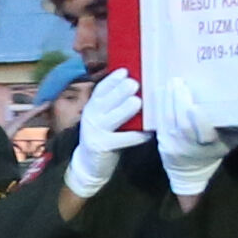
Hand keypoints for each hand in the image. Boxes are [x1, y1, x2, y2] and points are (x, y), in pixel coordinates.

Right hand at [62, 68, 148, 201]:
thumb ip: (113, 105)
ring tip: (138, 102)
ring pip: (113, 117)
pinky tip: (148, 133)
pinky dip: (137, 136)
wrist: (89, 165)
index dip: (112, 80)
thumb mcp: (103, 118)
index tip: (125, 71)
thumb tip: (134, 87)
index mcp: (92, 107)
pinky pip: (123, 139)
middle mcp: (91, 117)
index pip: (101, 90)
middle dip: (121, 91)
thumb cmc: (104, 137)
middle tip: (135, 84)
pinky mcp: (103, 146)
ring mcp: (96, 132)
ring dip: (126, 109)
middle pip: (106, 100)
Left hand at [153, 71, 232, 204]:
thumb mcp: (230, 143)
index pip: (203, 134)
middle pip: (182, 124)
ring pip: (169, 120)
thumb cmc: (212, 151)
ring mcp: (173, 144)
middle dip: (179, 102)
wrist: (188, 171)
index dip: (199, 121)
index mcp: (209, 146)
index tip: (196, 107)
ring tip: (173, 82)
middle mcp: (189, 146)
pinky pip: (160, 121)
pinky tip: (165, 91)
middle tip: (181, 82)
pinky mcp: (161, 139)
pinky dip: (162, 104)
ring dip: (169, 99)